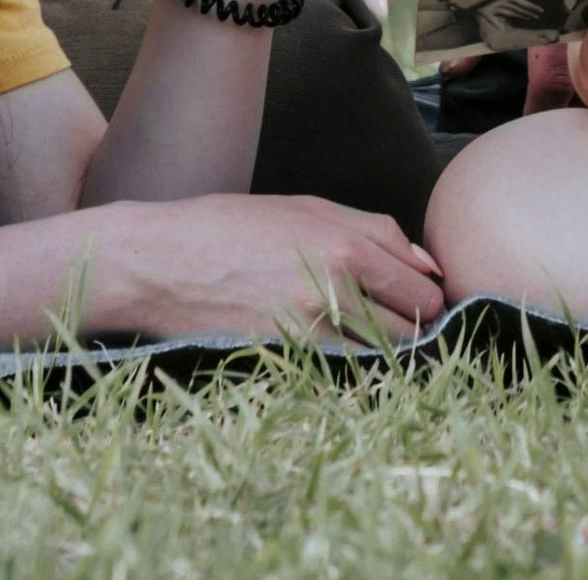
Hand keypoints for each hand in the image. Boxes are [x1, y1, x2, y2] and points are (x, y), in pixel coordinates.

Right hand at [78, 193, 449, 342]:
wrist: (159, 264)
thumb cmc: (232, 227)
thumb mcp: (306, 208)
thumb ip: (377, 231)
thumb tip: (429, 266)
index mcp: (345, 248)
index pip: (424, 294)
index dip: (425, 300)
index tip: (412, 300)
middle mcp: (333, 294)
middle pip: (411, 334)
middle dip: (409, 329)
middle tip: (385, 320)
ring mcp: (308, 336)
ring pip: (380, 363)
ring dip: (380, 354)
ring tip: (353, 336)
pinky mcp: (282, 365)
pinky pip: (340, 379)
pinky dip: (345, 372)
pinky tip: (325, 352)